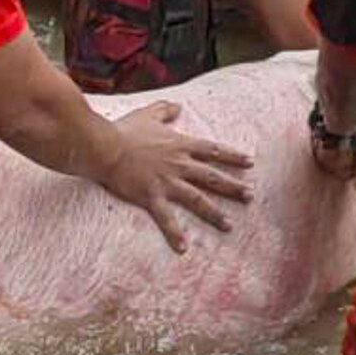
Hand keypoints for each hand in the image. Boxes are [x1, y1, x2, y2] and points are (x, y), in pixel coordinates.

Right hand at [98, 100, 252, 250]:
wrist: (104, 147)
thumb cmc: (124, 130)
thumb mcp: (148, 114)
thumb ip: (164, 109)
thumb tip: (178, 105)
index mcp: (180, 145)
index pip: (213, 150)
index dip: (233, 156)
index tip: (250, 163)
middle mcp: (179, 164)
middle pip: (212, 177)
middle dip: (233, 187)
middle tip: (251, 196)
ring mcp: (166, 182)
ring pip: (198, 199)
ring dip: (214, 213)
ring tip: (229, 225)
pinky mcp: (151, 196)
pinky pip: (166, 218)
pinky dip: (174, 234)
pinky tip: (183, 248)